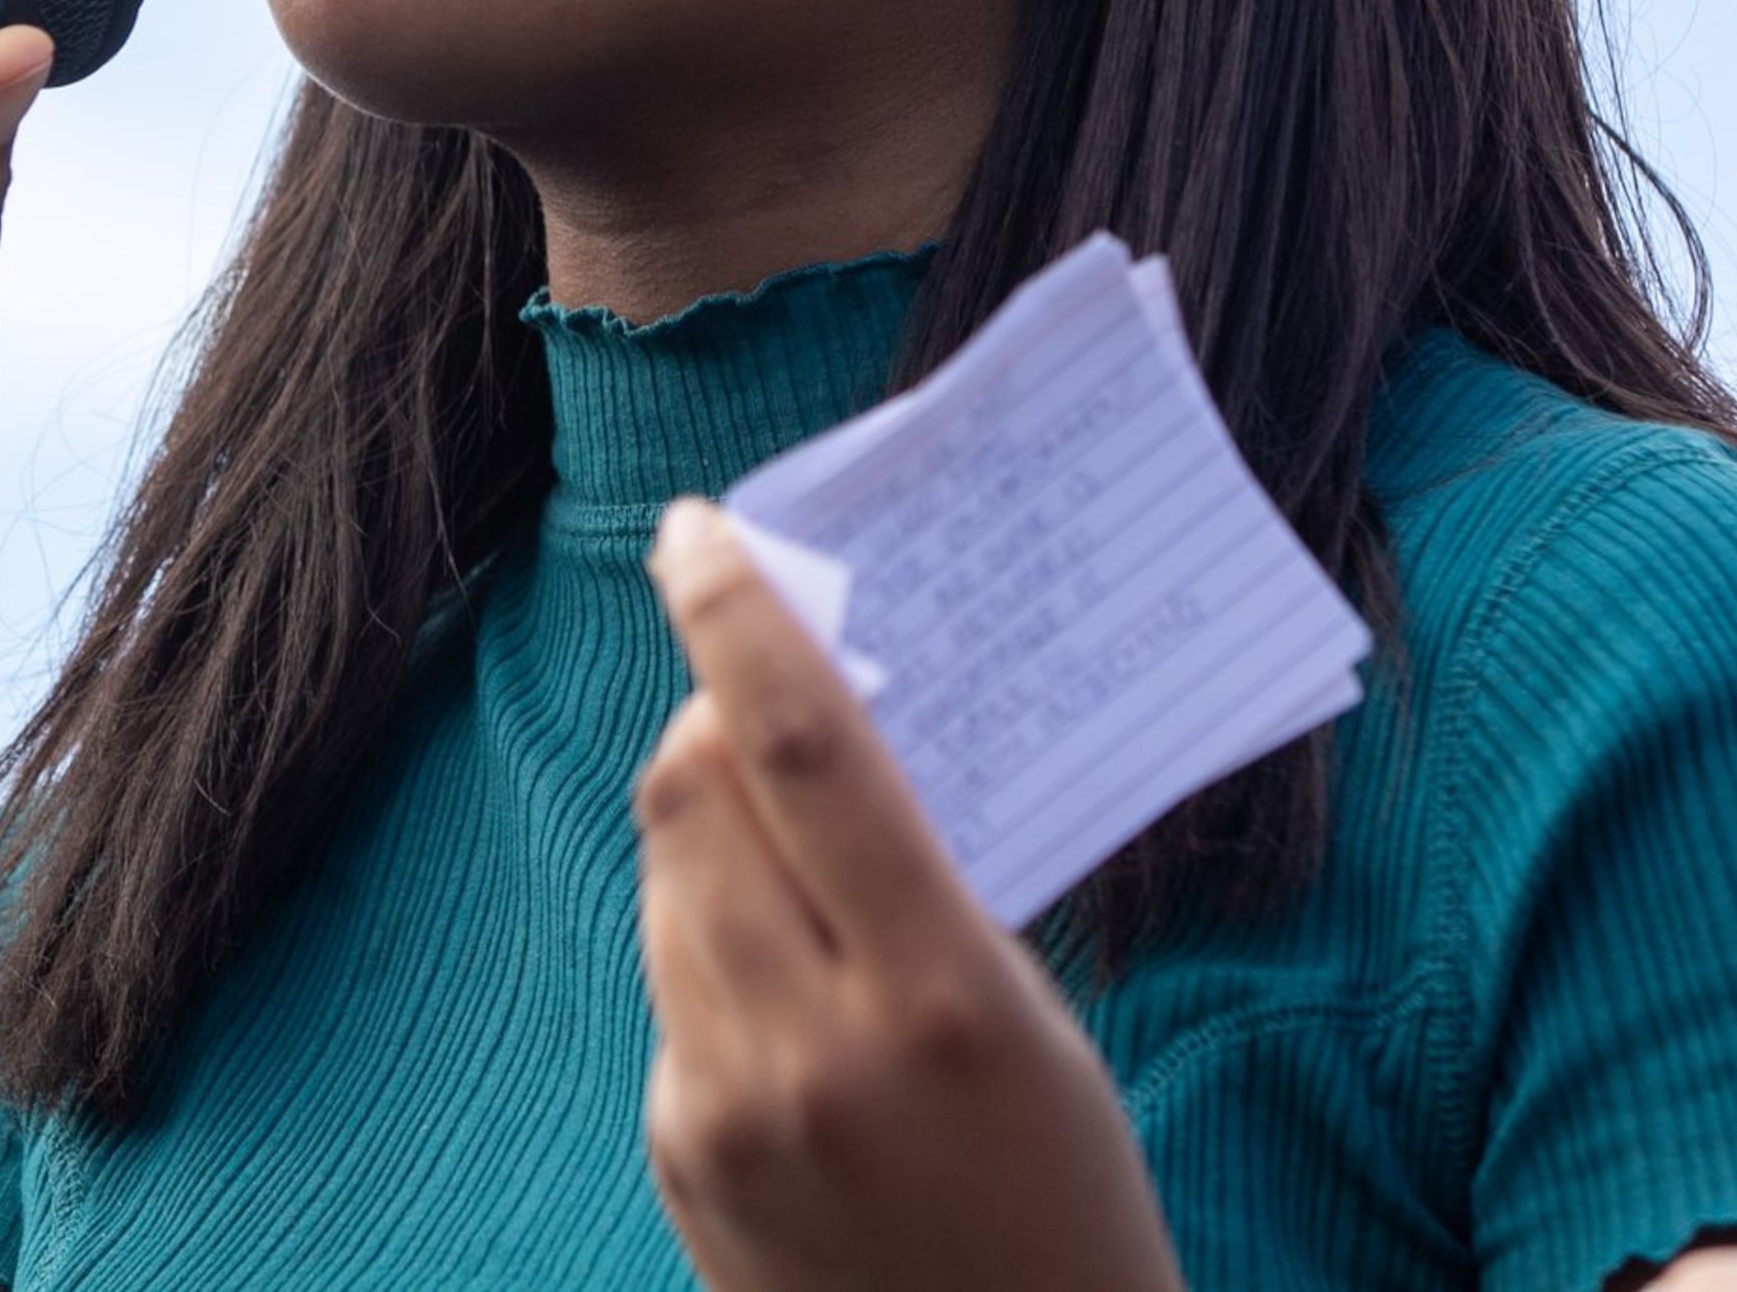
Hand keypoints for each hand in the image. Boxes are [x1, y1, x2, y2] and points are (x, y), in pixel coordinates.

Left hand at [637, 499, 1184, 1291]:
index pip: (804, 750)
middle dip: (707, 713)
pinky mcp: (677, 1147)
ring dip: (707, 824)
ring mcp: (727, 1104)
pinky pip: (671, 986)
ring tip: (785, 834)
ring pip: (667, 880)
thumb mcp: (1042, 1031)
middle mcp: (812, 1046)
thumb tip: (832, 732)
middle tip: (742, 672)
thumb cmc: (1069, 1204)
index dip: (739, 622)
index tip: (696, 533)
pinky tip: (785, 981)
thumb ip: (928, 889)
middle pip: (693, 795)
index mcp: (940, 997)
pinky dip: (712, 940)